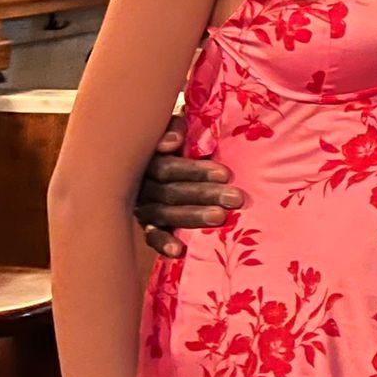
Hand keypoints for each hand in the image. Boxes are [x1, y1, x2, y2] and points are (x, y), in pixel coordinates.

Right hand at [134, 115, 240, 257]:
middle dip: (205, 195)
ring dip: (192, 217)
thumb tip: (171, 143)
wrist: (152, 149)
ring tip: (221, 218)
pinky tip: (178, 251)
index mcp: (146, 159)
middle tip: (236, 198)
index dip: (194, 171)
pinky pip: (152, 235)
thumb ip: (173, 127)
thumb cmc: (173, 135)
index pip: (167, 168)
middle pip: (171, 192)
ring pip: (165, 214)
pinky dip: (163, 243)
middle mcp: (141, 184)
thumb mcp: (172, 124)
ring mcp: (143, 206)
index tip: (225, 174)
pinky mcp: (147, 223)